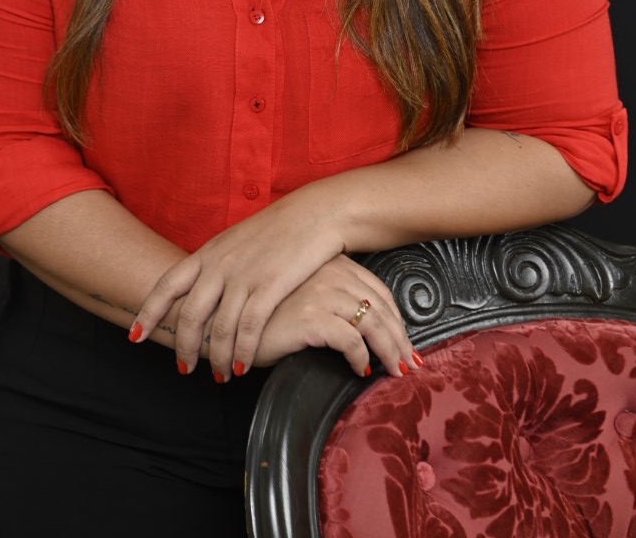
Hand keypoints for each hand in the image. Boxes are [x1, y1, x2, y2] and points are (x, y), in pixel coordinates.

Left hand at [130, 189, 344, 374]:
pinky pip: (248, 327)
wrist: (314, 214)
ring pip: (218, 327)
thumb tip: (203, 286)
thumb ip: (218, 263)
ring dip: (215, 357)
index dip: (148, 312)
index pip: (167, 284)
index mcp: (209, 252)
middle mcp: (220, 264)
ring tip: (218, 375)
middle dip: (183, 346)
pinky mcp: (270, 286)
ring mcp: (244, 275)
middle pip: (189, 313)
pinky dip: (241, 351)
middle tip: (184, 369)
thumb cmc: (279, 228)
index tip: (135, 336)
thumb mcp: (238, 240)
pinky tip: (241, 365)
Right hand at [252, 254, 421, 378]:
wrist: (226, 318)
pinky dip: (361, 358)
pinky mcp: (310, 316)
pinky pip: (351, 340)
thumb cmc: (265, 311)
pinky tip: (359, 370)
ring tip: (393, 371)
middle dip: (399, 338)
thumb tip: (370, 327)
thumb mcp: (305, 294)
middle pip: (380, 307)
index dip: (395, 319)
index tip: (403, 342)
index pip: (377, 291)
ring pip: (372, 323)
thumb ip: (333, 298)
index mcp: (332, 263)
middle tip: (409, 364)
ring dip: (388, 351)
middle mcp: (330, 272)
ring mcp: (320, 291)